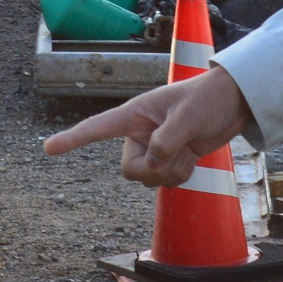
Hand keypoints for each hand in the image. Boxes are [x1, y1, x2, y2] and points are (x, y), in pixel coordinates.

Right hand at [41, 63, 255, 188]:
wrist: (234, 104)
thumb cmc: (209, 99)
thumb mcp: (189, 117)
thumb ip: (167, 141)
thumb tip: (153, 164)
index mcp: (135, 114)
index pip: (98, 127)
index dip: (72, 138)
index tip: (48, 148)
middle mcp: (139, 133)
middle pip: (129, 170)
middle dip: (155, 170)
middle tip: (178, 153)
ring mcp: (153, 148)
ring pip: (149, 180)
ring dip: (172, 172)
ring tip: (189, 149)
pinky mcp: (168, 159)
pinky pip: (166, 182)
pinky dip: (181, 175)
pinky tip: (192, 156)